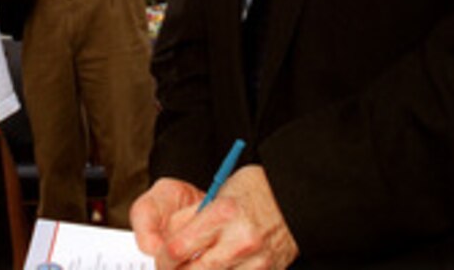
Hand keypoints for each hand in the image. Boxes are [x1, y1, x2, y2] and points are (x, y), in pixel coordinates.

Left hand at [144, 166, 298, 268]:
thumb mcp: (216, 194)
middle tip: (171, 267)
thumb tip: (161, 243)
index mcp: (223, 213)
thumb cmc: (252, 191)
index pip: (177, 248)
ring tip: (194, 266)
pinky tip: (216, 268)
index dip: (162, 258)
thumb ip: (188, 218)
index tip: (160, 257)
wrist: (293, 197)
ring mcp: (256, 261)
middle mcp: (240, 240)